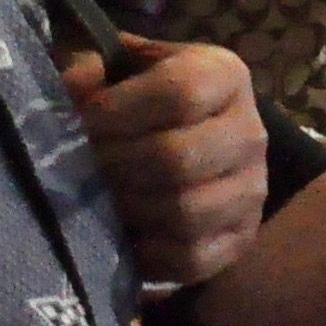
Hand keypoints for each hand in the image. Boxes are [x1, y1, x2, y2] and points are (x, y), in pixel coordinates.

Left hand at [64, 42, 269, 286]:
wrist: (190, 138)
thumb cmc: (144, 98)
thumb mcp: (121, 67)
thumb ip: (94, 69)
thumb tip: (74, 88)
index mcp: (224, 76)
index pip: (181, 93)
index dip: (120, 110)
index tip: (79, 122)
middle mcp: (250, 132)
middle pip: (179, 158)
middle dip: (114, 167)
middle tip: (75, 169)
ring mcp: (251, 190)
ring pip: (186, 212)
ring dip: (128, 209)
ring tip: (95, 200)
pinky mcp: (241, 238)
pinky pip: (192, 258)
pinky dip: (148, 254)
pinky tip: (122, 236)